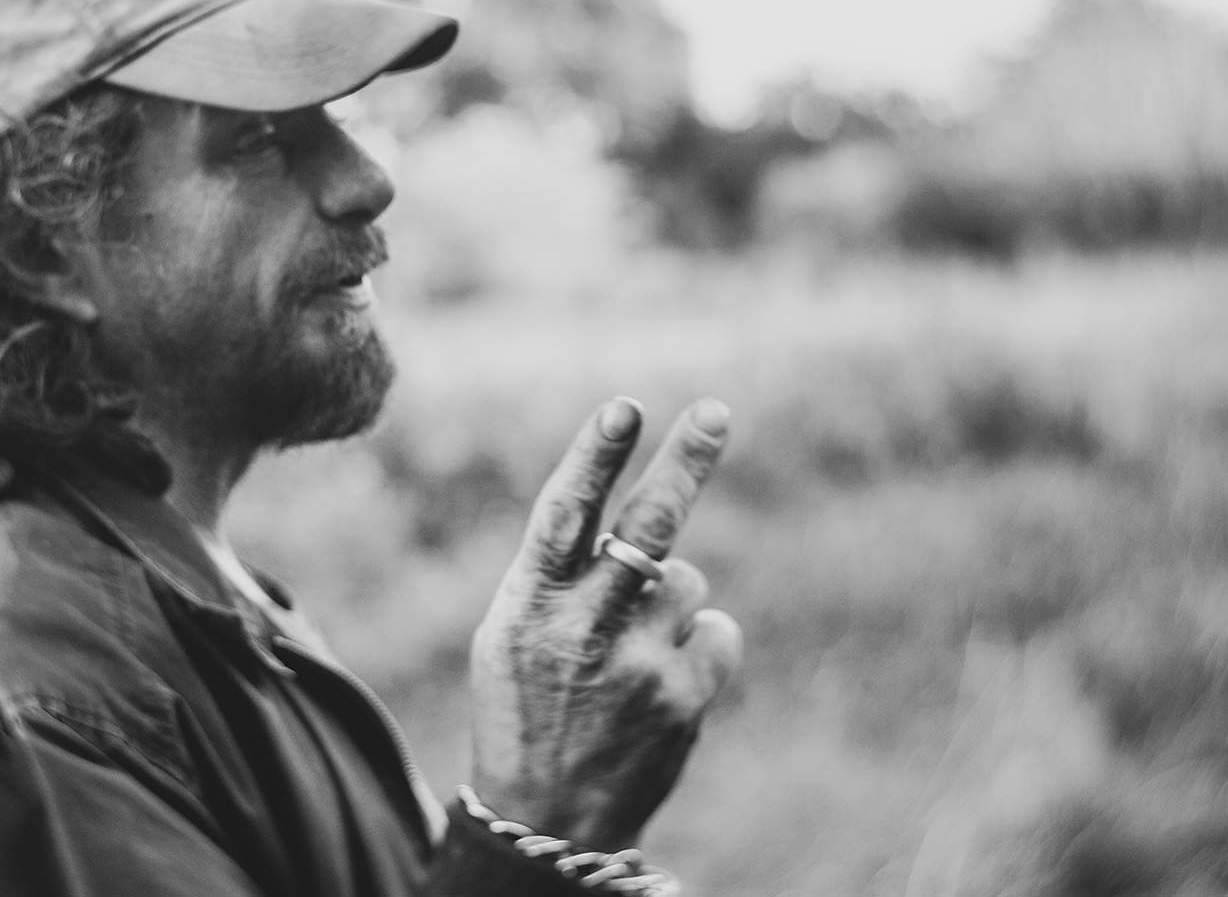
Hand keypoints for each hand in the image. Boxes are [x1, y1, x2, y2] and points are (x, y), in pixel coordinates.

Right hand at [468, 396, 743, 850]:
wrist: (547, 819)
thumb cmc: (524, 703)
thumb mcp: (511, 631)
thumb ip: (559, 572)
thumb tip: (623, 507)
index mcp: (527, 605)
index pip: (564, 516)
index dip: (595, 457)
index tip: (624, 409)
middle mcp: (582, 630)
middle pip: (647, 530)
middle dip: (683, 464)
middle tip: (716, 412)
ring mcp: (638, 667)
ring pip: (685, 580)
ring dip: (667, 598)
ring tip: (627, 649)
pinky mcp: (684, 700)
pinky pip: (715, 631)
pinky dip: (696, 643)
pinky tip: (659, 681)